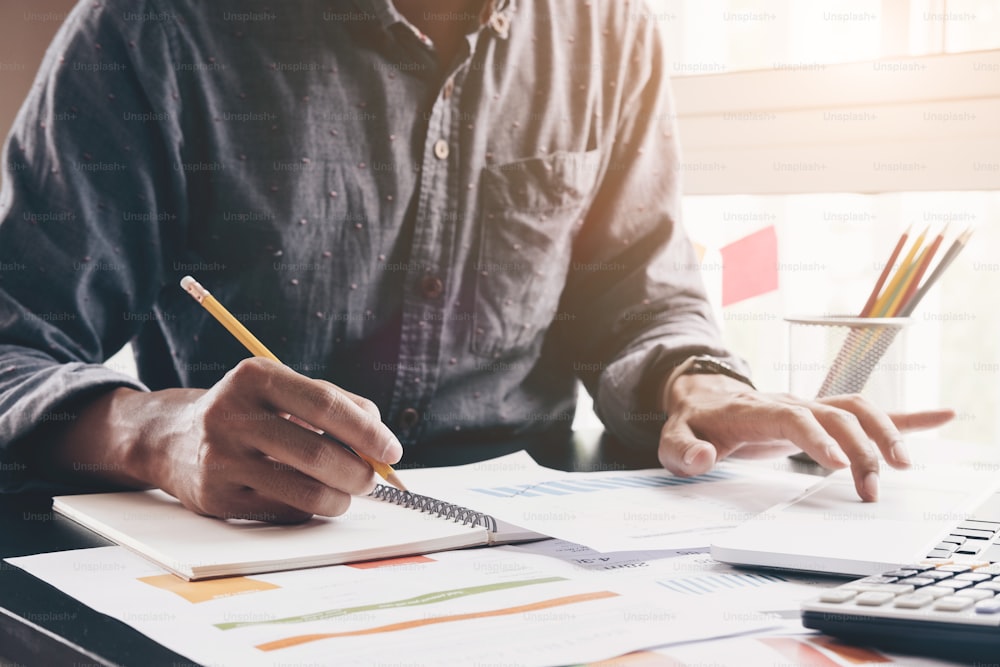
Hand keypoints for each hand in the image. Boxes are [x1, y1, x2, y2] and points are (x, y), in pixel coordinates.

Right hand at [42, 358, 402, 522]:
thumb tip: (382, 443)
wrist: (173, 439)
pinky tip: (311, 497)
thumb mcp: (285, 390)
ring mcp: (221, 460)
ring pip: (304, 492)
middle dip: (359, 473)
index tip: (392, 450)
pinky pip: (284, 512)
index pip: (325, 406)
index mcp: (255, 377)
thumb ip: (339, 404)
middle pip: (317, 454)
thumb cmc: (251, 411)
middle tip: (372, 479)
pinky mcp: (216, 498)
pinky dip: (311, 509)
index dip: (367, 432)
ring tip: (348, 492)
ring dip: (341, 498)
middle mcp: (232, 415)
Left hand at [657, 374, 954, 500]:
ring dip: (884, 432)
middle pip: (834, 415)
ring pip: (856, 408)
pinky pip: (865, 409)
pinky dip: (904, 414)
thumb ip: (682, 450)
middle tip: (870, 490)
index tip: (840, 465)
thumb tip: (703, 456)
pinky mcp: (820, 413)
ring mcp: (808, 405)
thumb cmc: (691, 421)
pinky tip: (941, 417)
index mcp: (755, 410)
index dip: (818, 438)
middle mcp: (789, 402)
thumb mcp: (672, 439)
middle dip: (859, 448)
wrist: (702, 393)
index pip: (793, 417)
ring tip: (902, 468)